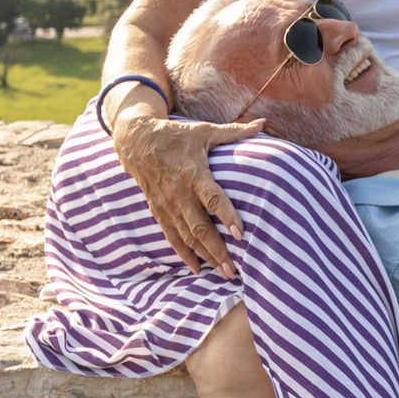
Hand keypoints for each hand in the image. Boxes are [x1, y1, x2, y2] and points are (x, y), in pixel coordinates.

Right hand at [111, 112, 265, 277]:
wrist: (135, 141)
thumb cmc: (177, 135)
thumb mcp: (204, 130)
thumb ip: (234, 132)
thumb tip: (263, 124)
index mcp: (193, 173)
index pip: (212, 198)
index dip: (227, 216)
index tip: (241, 234)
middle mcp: (179, 194)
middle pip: (199, 227)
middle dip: (217, 250)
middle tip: (234, 270)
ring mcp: (167, 205)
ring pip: (186, 237)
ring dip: (205, 256)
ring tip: (224, 274)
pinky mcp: (159, 211)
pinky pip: (171, 237)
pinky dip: (184, 255)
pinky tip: (197, 269)